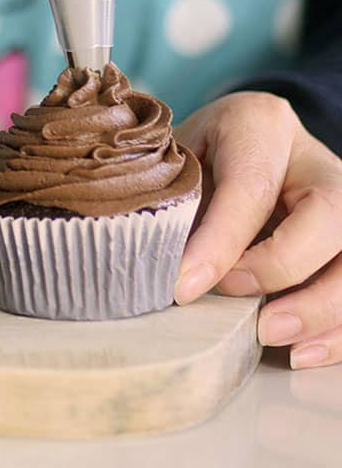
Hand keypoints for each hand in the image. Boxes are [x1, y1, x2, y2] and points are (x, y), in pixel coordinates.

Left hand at [173, 92, 341, 368]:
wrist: (232, 144)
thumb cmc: (195, 158)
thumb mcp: (175, 165)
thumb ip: (173, 207)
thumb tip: (154, 269)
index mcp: (260, 127)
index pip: (250, 187)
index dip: (221, 243)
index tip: (184, 288)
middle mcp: (318, 161)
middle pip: (331, 217)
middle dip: (287, 272)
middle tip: (248, 315)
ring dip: (326, 309)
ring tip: (280, 343)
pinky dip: (337, 326)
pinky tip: (304, 351)